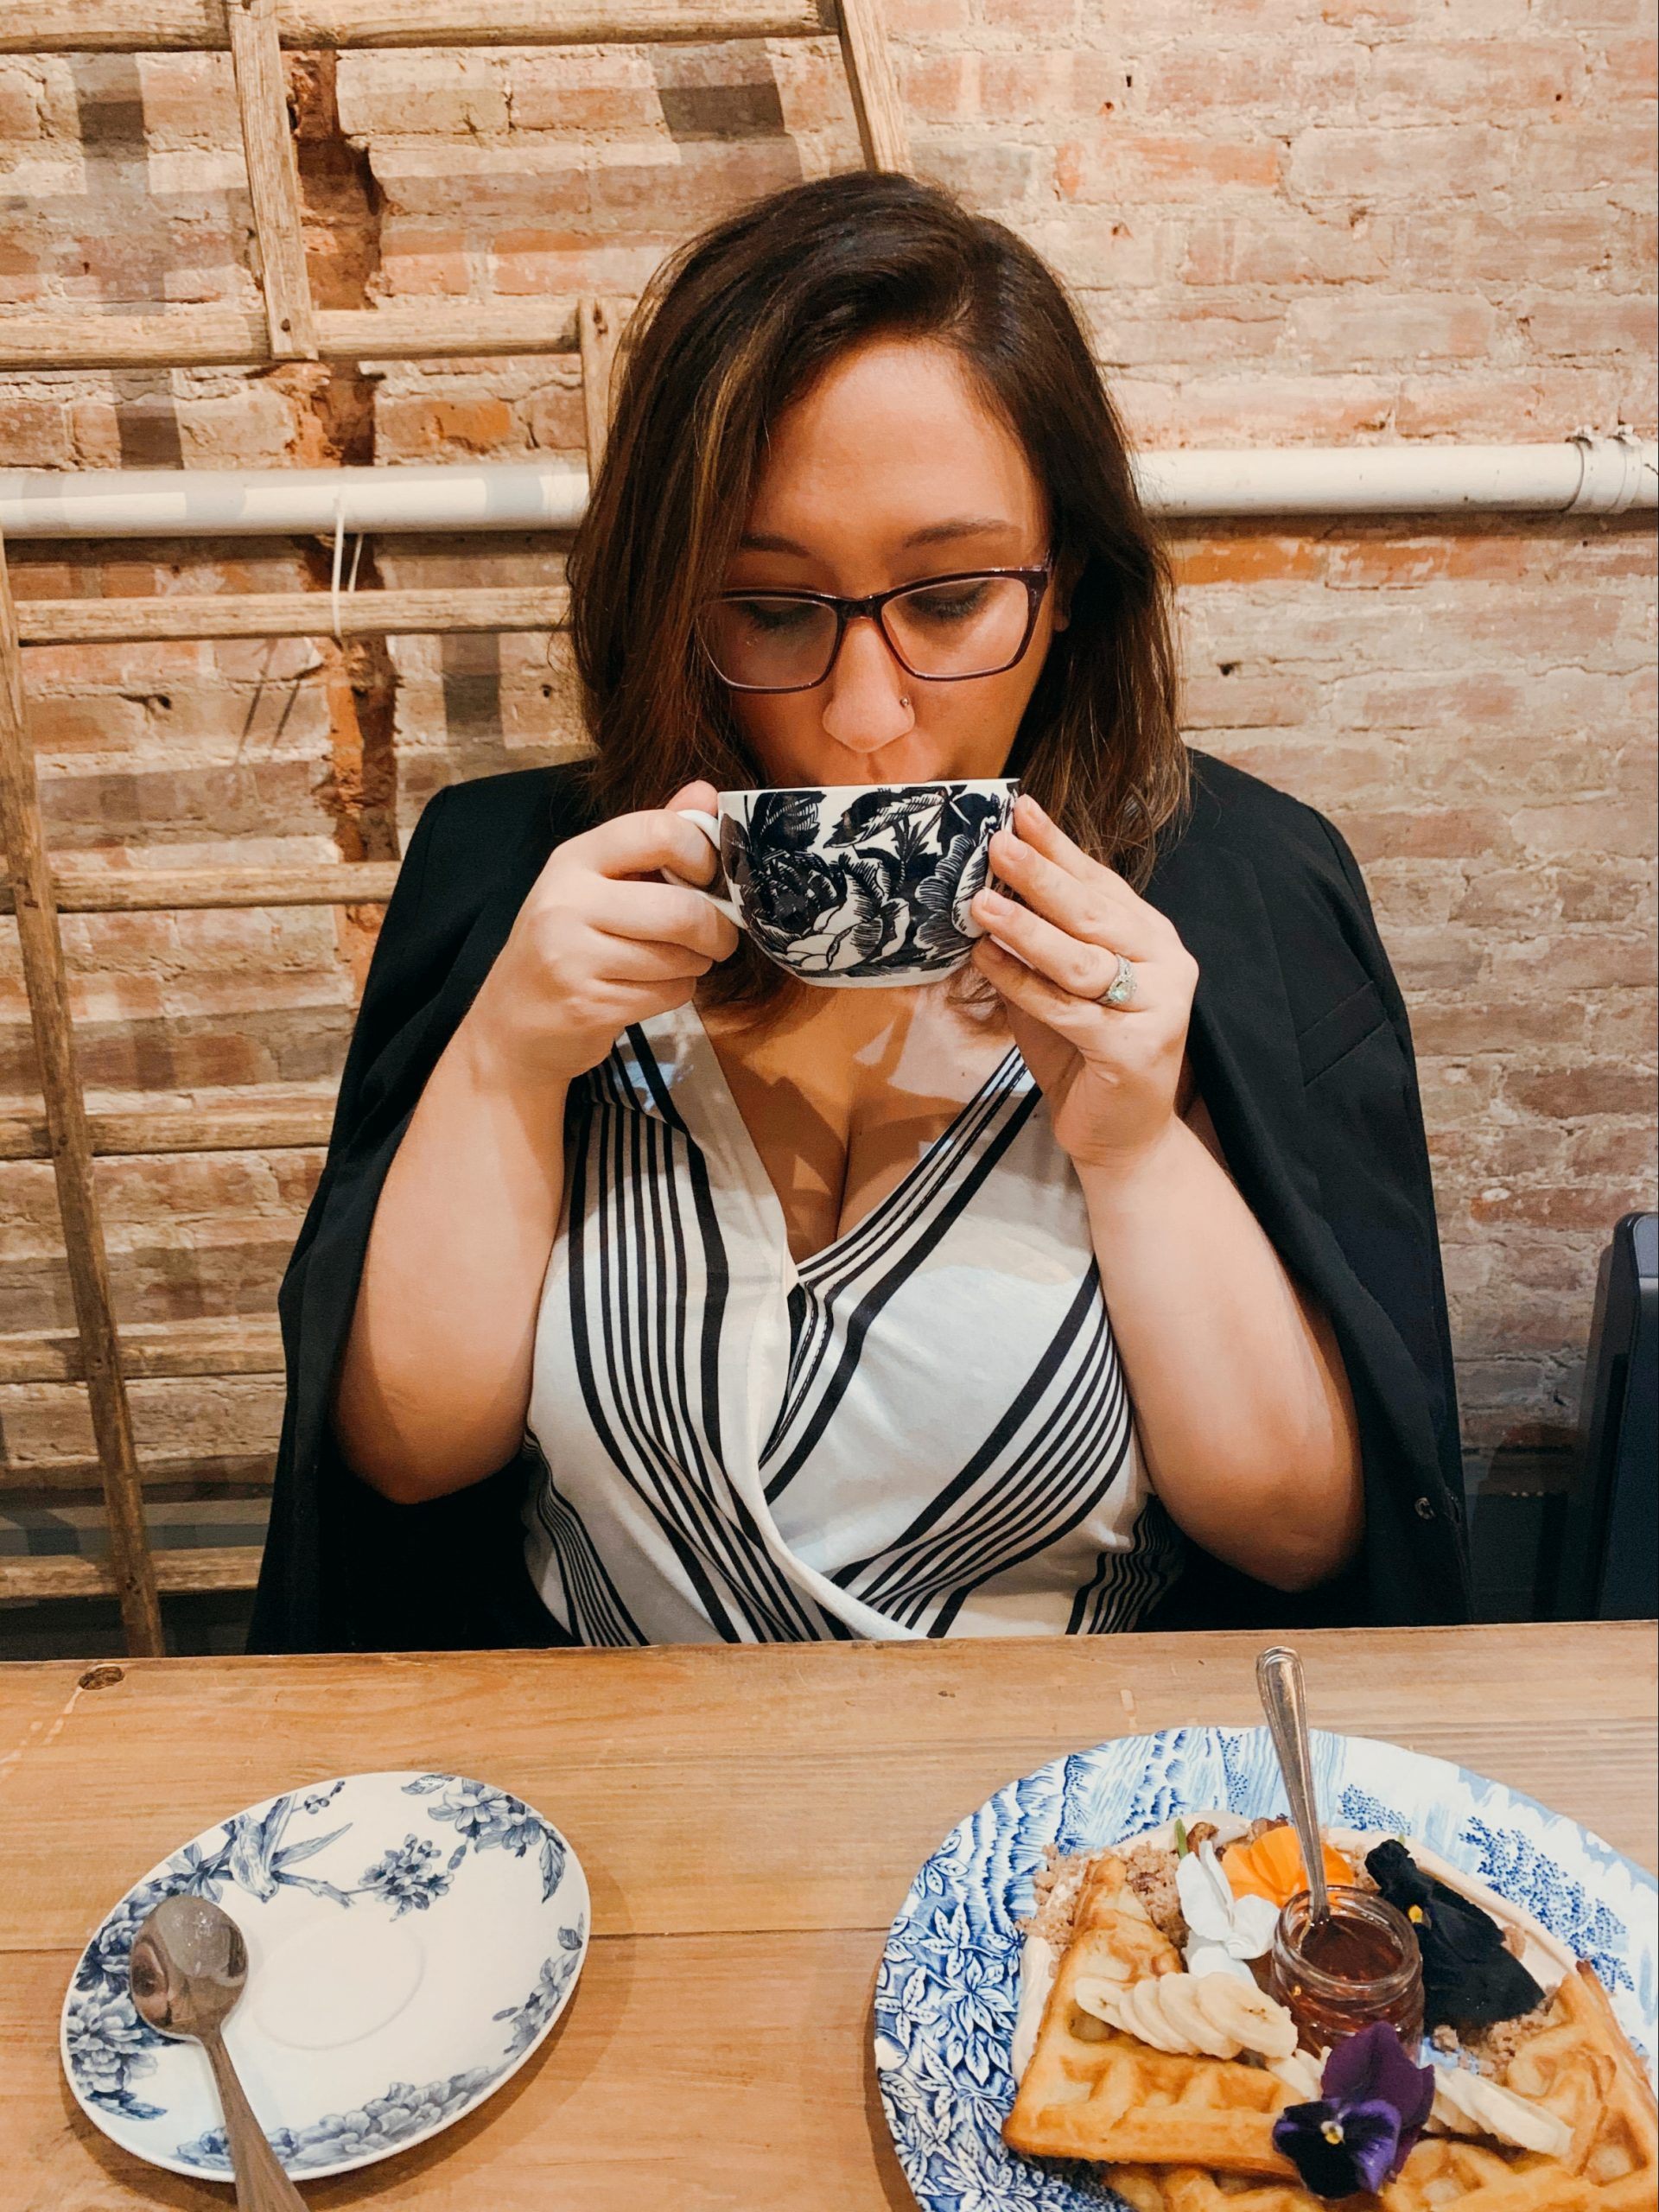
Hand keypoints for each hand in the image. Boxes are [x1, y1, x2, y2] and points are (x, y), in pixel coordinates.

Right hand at [462, 779, 738, 1087]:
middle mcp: (567, 901)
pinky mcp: (587, 1005)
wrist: (513, 1017)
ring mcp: (572, 956)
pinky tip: (649, 988)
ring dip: (695, 964)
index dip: (703, 856)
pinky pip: (669, 994)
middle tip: (719, 937)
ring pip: (681, 958)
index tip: (709, 878)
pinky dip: (676, 993)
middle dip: (717, 929)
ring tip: (672, 962)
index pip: (659, 832)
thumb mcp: (599, 880)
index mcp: (575, 858)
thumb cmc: (568, 940)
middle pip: (682, 909)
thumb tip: (706, 793)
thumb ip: (654, 839)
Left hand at [969, 793, 1198, 1170]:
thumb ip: (1041, 941)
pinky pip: (1067, 1009)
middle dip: (1041, 875)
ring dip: (1025, 928)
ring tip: (979, 904)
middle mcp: (1165, 962)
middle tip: (997, 843)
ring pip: (1081, 959)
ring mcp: (1158, 1006)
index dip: (1059, 847)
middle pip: (1093, 912)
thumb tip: (987, 886)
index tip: (1019, 809)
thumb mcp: (1061, 986)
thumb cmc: (1086, 1055)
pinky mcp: (1136, 1048)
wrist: (1122, 1136)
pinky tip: (987, 961)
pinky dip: (1023, 984)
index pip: (1100, 882)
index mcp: (1151, 937)